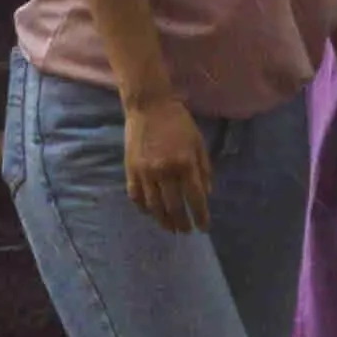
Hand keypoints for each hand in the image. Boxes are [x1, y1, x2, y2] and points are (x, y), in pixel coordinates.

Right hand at [123, 93, 213, 234]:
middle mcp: (165, 171)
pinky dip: (143, 208)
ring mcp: (145, 172)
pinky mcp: (130, 170)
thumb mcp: (198, 143)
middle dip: (182, 223)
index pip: (195, 199)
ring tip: (170, 227)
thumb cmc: (178, 122)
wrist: (148, 105)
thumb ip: (204, 169)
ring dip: (163, 221)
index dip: (201, 216)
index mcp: (185, 163)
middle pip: (174, 207)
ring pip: (154, 206)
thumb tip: (206, 194)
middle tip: (186, 231)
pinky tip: (150, 213)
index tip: (204, 228)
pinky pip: (136, 196)